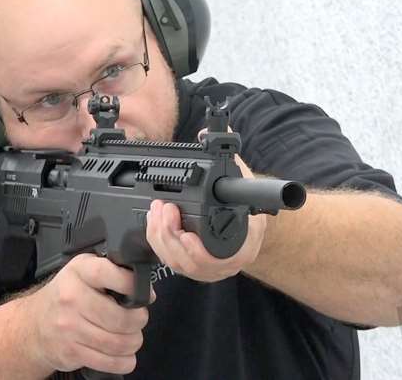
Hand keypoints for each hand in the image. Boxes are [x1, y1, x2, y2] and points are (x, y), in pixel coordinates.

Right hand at [26, 254, 154, 374]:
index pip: (107, 273)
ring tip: (132, 337)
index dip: (132, 285)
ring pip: (118, 342)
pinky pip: (109, 362)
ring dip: (133, 342)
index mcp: (78, 272)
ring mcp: (69, 326)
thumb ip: (110, 270)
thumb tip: (143, 283)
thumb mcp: (83, 271)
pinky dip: (124, 361)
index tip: (145, 294)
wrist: (34, 324)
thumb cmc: (67, 295)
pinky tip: (124, 354)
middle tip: (138, 319)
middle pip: (120, 317)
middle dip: (139, 321)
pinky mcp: (70, 351)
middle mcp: (71, 298)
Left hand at [146, 153, 267, 282]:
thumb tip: (207, 133)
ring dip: (161, 239)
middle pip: (190, 262)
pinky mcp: (190, 266)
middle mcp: (223, 263)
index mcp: (242, 248)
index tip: (187, 237)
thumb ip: (229, 158)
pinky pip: (170, 262)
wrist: (247, 226)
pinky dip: (158, 243)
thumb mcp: (243, 179)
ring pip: (177, 263)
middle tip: (164, 211)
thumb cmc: (244, 204)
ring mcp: (205, 268)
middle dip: (171, 236)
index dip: (199, 252)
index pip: (219, 256)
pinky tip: (153, 223)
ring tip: (155, 213)